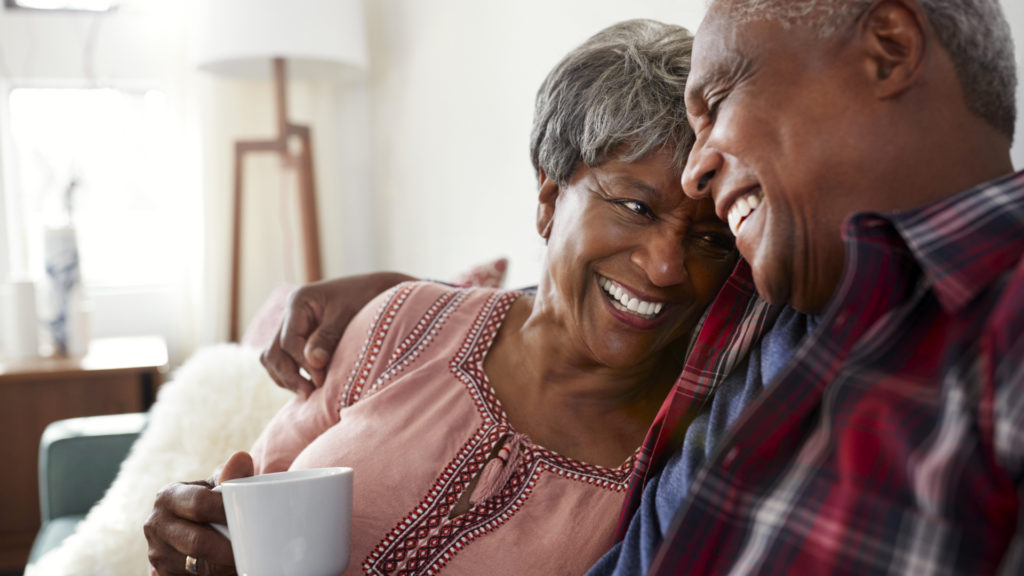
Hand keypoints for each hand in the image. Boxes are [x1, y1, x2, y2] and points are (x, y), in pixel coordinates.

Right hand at [145, 452, 254, 575]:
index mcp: (168, 496)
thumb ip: (230, 475)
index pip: (200, 504)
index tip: (250, 520)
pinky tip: (231, 571)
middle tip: (254, 550)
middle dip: (228, 549)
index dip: (226, 513)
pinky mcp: (162, 574)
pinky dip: (215, 575)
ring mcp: (157, 553)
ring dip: (224, 567)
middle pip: (198, 541)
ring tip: (247, 562)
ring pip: (196, 566)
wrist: (185, 529)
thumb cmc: (208, 502)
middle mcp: (156, 524)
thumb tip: (242, 459)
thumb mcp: (216, 486)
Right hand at [260, 272, 412, 396]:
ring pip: (272, 358)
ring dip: (286, 377)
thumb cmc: (365, 298)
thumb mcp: (348, 316)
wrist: (378, 292)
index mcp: (299, 301)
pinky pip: (282, 360)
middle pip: (273, 352)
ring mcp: (291, 326)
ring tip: (308, 392)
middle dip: (288, 375)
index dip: (303, 364)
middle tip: (309, 393)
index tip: (322, 380)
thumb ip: (328, 337)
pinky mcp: (298, 338)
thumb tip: (313, 362)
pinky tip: (308, 385)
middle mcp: (289, 313)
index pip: (289, 341)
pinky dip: (290, 374)